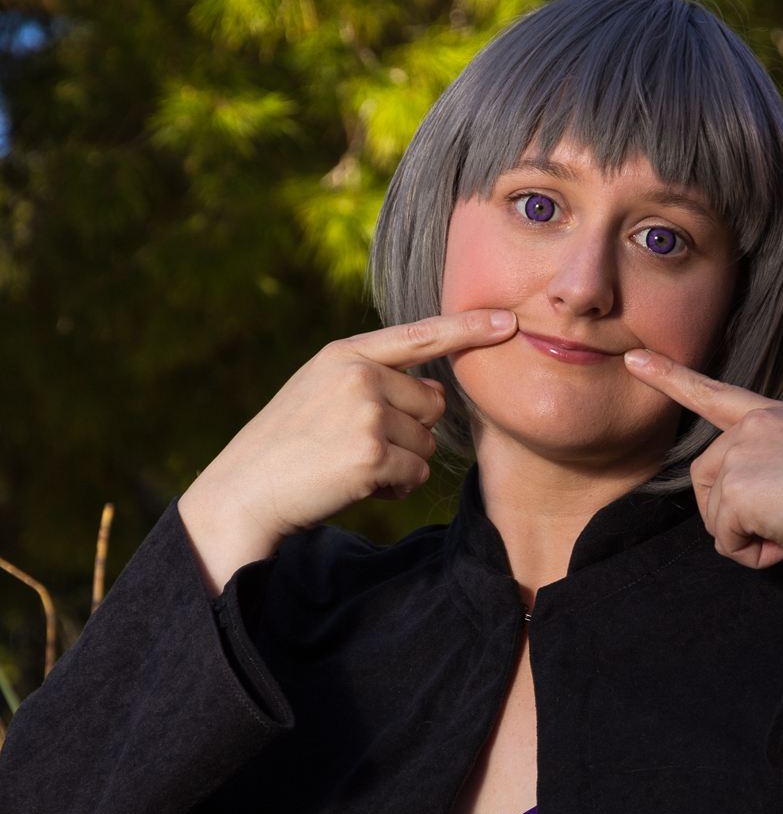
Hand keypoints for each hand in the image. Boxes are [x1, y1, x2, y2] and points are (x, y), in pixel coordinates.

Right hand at [178, 309, 516, 594]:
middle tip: (358, 447)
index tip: (507, 321)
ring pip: (427, 444)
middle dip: (410, 434)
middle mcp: (358, 375)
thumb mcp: (320, 393)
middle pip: (432, 405)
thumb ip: (374, 381)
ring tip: (351, 467)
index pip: (419, 336)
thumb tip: (438, 397)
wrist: (245, 492)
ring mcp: (366, 414)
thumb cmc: (287, 448)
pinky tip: (356, 486)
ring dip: (401, 465)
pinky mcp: (372, 455)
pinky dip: (395, 490)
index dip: (468, 329)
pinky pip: (416, 475)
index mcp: (344, 355)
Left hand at [625, 349, 782, 567]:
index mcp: (774, 416)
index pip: (713, 394)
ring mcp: (741, 453)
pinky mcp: (737, 488)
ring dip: (750, 537)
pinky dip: (756, 554)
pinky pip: (726, 543)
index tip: (634, 359)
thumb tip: (735, 513)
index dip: (671, 378)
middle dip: (736, 516)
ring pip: (716, 518)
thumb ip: (768, 469)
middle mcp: (753, 426)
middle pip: (706, 484)